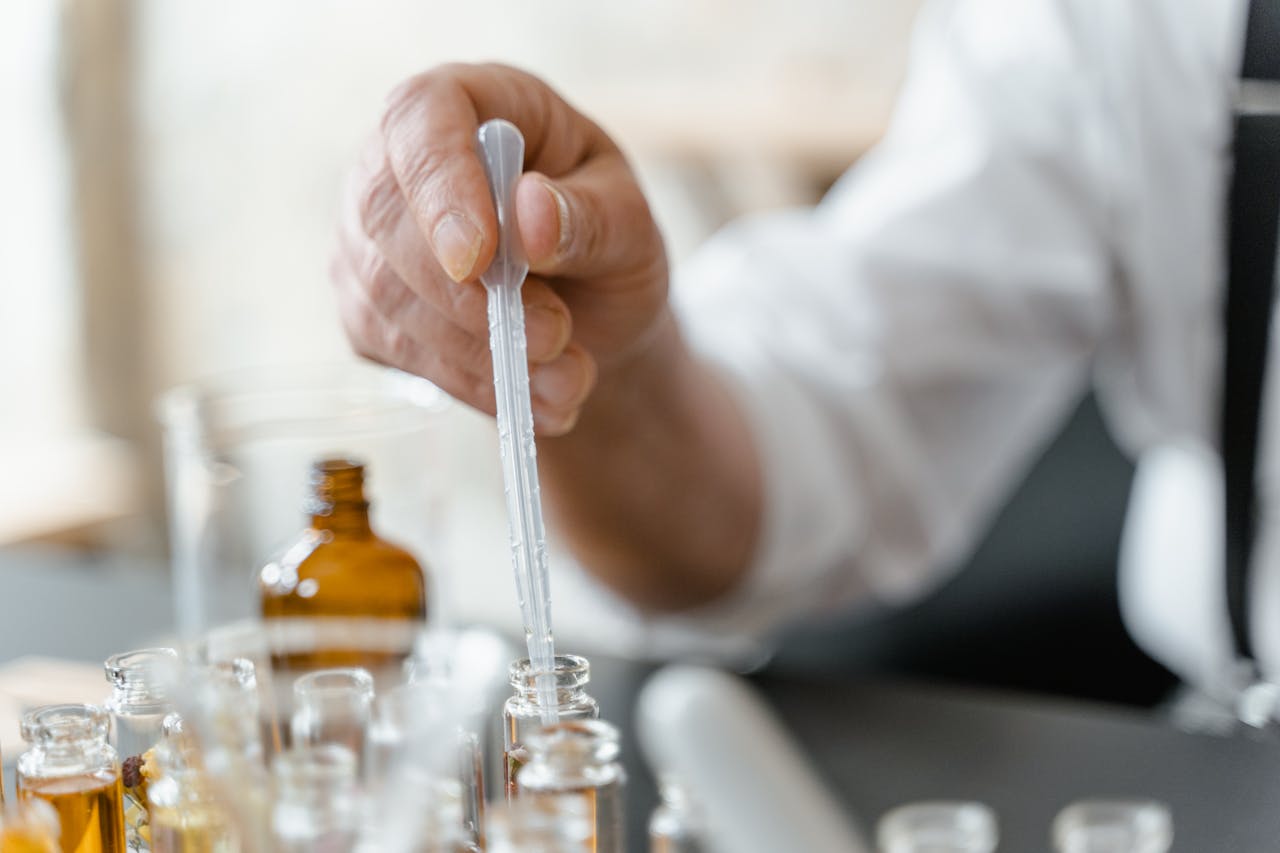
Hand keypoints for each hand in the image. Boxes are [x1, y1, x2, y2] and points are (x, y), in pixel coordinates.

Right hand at [332, 63, 669, 434]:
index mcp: (472, 102)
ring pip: (386, 297)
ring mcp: (370, 238)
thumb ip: (589, 218)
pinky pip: (398, 352)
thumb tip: (530, 214)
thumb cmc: (609, 238)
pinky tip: (533, 399)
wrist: (595, 311)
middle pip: (385, 216)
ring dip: (480, 353)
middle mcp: (398, 161)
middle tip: (554, 337)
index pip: (420, 117)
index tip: (479, 259)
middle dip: (469, 295)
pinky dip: (471, 384)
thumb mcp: (631, 223)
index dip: (440, 186)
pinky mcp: (368, 308)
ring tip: (567, 381)